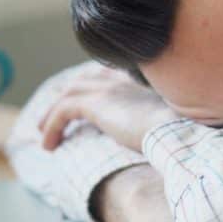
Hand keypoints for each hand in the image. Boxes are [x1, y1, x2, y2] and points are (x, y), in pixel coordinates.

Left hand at [37, 65, 177, 151]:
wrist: (178, 132)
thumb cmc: (178, 134)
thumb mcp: (165, 124)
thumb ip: (152, 121)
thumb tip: (151, 135)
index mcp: (138, 81)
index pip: (105, 76)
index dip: (89, 89)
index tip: (80, 105)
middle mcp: (122, 79)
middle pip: (82, 82)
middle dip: (65, 99)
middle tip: (52, 120)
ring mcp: (108, 88)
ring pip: (68, 95)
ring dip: (51, 114)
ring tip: (44, 135)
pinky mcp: (96, 103)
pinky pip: (62, 111)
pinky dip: (51, 127)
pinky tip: (49, 146)